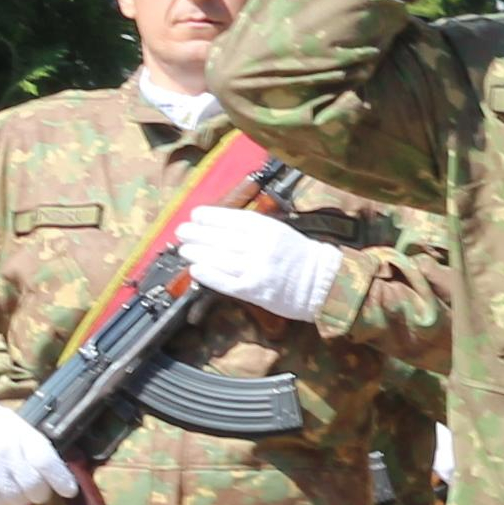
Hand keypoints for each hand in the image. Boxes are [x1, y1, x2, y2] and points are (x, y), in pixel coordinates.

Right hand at [0, 384, 79, 504]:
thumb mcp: (15, 424)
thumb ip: (34, 446)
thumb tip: (58, 473)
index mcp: (20, 433)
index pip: (47, 461)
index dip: (62, 480)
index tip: (70, 491)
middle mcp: (5, 452)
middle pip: (35, 488)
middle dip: (40, 491)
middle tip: (37, 486)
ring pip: (18, 500)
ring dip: (23, 498)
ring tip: (16, 485)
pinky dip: (6, 502)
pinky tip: (2, 489)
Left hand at [169, 203, 338, 324]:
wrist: (322, 283)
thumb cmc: (299, 256)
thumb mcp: (280, 232)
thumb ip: (253, 230)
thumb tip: (219, 226)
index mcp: (268, 229)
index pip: (233, 219)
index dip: (211, 216)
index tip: (195, 214)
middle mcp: (260, 246)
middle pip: (221, 238)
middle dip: (198, 234)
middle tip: (181, 232)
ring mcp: (256, 269)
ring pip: (219, 258)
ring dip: (198, 253)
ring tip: (184, 250)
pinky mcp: (254, 290)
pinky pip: (225, 282)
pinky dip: (209, 275)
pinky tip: (195, 270)